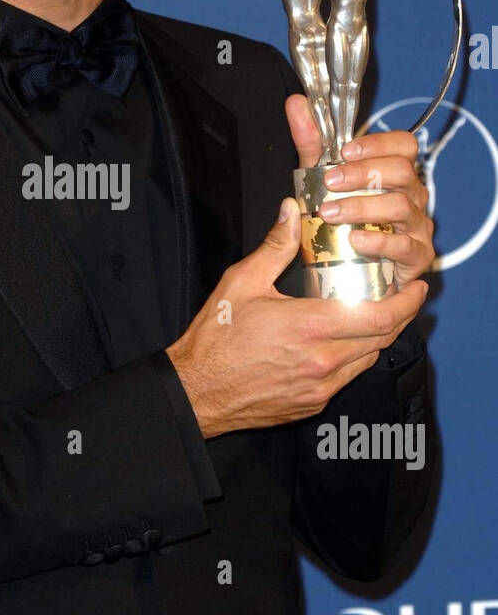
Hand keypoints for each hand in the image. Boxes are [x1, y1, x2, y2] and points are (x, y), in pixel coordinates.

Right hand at [166, 197, 427, 437]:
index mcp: (311, 327)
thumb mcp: (242, 283)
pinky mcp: (312, 403)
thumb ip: (275, 246)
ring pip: (368, 360)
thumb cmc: (215, 339)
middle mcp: (323, 361)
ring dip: (378, 337)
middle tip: (403, 296)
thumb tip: (292, 211)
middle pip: (383, 339)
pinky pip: (348, 378)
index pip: (380, 317)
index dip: (407, 302)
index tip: (416, 286)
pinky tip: (344, 342)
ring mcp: (320, 386)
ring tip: (376, 314)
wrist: (198, 391)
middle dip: (400, 316)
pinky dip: (356, 358)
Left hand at [286, 92, 433, 289]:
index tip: (345, 151)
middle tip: (329, 182)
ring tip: (329, 213)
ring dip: (362, 206)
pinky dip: (379, 241)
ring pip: (401, 206)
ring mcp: (417, 226)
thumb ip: (311, 143)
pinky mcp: (416, 257)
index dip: (378, 143)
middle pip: (402, 171)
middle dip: (363, 173)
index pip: (404, 144)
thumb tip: (296, 103)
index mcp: (395, 173)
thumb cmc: (342, 222)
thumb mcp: (321, 180)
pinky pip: (405, 246)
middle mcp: (411, 195)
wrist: (352, 273)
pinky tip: (356, 240)